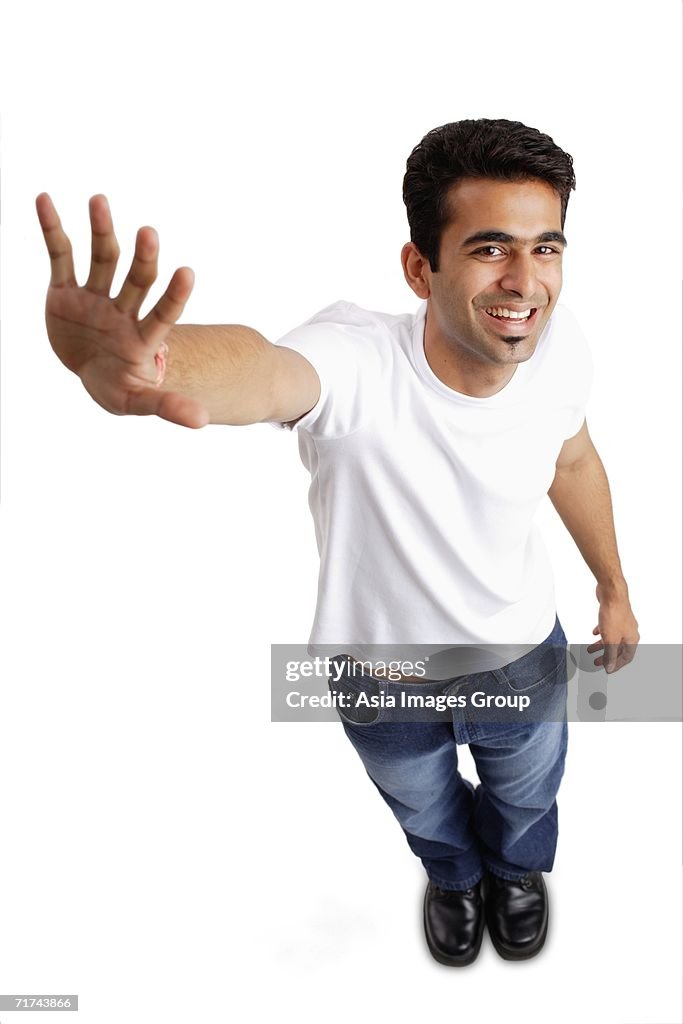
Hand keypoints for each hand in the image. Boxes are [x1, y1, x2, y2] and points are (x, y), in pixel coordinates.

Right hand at [36, 193, 208, 427]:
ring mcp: (95, 297)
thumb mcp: (140, 401)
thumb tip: (202, 421)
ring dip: (102, 231)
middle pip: (137, 280)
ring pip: (103, 259)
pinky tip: (45, 200)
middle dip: (143, 258)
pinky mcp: (65, 291)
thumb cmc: (120, 388)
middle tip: (149, 234)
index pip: (163, 314)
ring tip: (100, 200)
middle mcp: (122, 310)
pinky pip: (60, 256)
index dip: (174, 296)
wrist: (93, 373)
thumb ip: (168, 406)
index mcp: (142, 337)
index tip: (187, 273)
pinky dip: (52, 229)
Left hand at [587, 584, 639, 673]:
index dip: (616, 665)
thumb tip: (610, 667)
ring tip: (589, 649)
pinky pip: (609, 627)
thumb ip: (610, 655)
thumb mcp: (610, 639)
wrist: (612, 593)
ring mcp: (623, 623)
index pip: (626, 658)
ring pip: (612, 638)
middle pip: (618, 649)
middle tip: (596, 662)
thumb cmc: (614, 614)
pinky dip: (602, 632)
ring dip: (601, 645)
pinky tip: (595, 632)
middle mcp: (630, 631)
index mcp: (632, 639)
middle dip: (606, 656)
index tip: (606, 670)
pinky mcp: (616, 615)